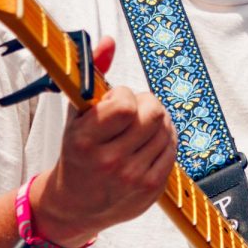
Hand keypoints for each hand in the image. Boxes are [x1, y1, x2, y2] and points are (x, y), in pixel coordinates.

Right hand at [32, 36, 176, 245]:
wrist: (75, 206)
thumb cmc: (76, 154)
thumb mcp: (76, 115)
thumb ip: (93, 75)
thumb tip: (108, 41)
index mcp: (86, 140)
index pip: (126, 104)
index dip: (125, 96)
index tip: (115, 102)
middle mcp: (110, 161)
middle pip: (154, 113)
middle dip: (147, 104)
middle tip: (134, 111)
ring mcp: (133, 177)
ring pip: (167, 129)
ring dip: (157, 122)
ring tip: (139, 128)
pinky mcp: (151, 189)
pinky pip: (173, 149)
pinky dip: (164, 140)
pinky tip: (148, 143)